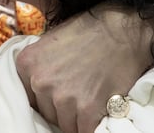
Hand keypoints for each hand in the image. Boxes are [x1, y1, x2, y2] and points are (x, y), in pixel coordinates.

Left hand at [14, 5, 153, 132]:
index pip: (30, 96)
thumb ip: (40, 65)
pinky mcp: (87, 110)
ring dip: (77, 117)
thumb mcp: (53, 39)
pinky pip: (83, 131)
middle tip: (80, 92)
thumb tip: (38, 86)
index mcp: (27, 63)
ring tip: (91, 99)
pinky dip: (91, 126)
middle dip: (61, 107)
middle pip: (47, 111)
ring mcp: (63, 97)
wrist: (125, 30)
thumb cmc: (91, 30)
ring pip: (65, 124)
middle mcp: (40, 81)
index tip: (58, 94)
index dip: (46, 97)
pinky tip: (99, 112)